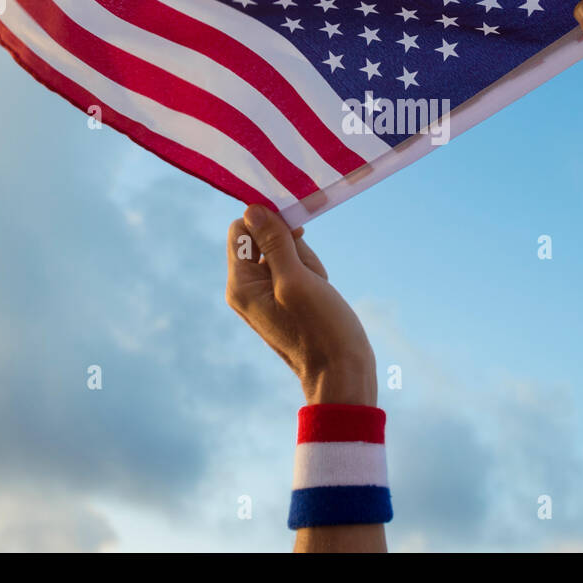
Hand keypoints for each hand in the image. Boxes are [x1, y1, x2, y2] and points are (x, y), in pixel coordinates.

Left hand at [225, 205, 376, 405]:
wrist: (342, 373)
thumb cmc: (320, 329)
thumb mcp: (296, 279)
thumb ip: (273, 243)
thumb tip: (252, 209)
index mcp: (240, 284)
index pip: (241, 230)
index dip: (268, 224)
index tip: (296, 236)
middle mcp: (247, 288)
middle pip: (265, 239)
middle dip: (293, 247)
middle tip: (309, 275)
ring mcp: (267, 294)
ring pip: (286, 252)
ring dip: (307, 261)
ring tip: (318, 288)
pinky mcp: (286, 298)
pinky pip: (297, 269)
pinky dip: (312, 273)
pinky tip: (322, 292)